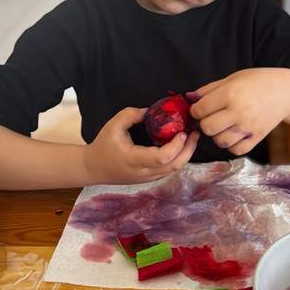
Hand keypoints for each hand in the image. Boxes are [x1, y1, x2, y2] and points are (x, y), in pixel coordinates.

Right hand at [83, 107, 198, 183]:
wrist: (93, 168)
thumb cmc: (102, 146)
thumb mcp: (112, 126)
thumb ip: (130, 115)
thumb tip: (150, 111)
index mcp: (134, 160)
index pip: (161, 157)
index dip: (176, 146)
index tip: (182, 132)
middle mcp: (143, 172)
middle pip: (174, 166)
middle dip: (189, 150)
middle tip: (195, 133)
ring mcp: (148, 178)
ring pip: (174, 170)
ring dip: (186, 154)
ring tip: (192, 137)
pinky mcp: (150, 178)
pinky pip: (169, 170)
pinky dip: (178, 158)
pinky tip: (181, 145)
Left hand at [189, 68, 289, 155]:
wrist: (285, 92)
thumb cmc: (257, 81)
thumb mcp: (232, 78)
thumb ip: (209, 89)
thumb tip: (188, 97)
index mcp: (230, 94)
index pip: (199, 110)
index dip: (196, 110)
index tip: (201, 108)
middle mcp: (238, 112)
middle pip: (207, 128)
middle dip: (205, 123)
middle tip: (211, 117)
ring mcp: (248, 127)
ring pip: (219, 141)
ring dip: (217, 135)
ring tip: (223, 125)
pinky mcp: (257, 138)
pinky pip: (235, 150)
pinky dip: (231, 144)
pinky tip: (233, 134)